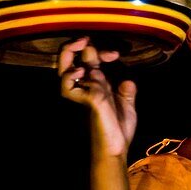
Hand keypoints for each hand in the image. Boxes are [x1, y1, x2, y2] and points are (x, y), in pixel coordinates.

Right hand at [58, 36, 136, 156]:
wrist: (116, 149)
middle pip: (67, 62)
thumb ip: (126, 92)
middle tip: (84, 40)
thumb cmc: (118, 130)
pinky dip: (73, 77)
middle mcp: (87, 87)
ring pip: (63, 72)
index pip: (90, 60)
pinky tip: (83, 73)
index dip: (99, 51)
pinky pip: (71, 88)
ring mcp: (85, 94)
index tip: (114, 54)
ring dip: (68, 57)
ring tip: (79, 48)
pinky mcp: (89, 103)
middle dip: (72, 46)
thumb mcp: (126, 106)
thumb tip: (127, 80)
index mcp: (96, 85)